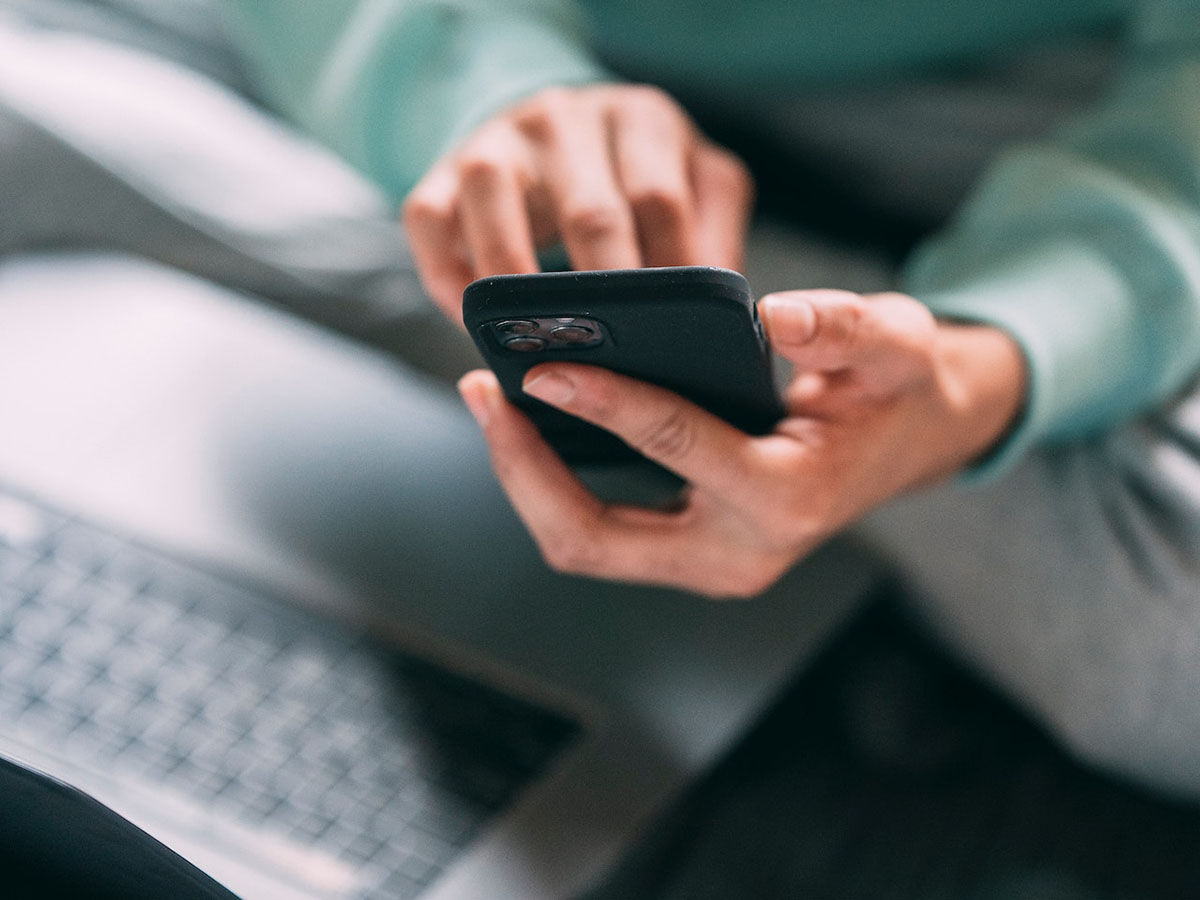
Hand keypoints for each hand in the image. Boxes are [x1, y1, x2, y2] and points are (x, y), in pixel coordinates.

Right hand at [403, 84, 753, 320]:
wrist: (552, 133)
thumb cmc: (632, 178)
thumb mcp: (692, 187)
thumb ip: (714, 238)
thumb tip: (730, 319)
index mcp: (642, 119)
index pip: (661, 201)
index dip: (668, 278)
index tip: (673, 341)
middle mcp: (567, 116)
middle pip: (590, 210)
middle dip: (603, 297)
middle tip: (615, 363)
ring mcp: (498, 138)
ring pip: (495, 199)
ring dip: (515, 284)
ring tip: (536, 346)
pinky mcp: (442, 167)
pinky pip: (429, 218)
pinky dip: (447, 276)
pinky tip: (473, 322)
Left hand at [458, 290, 1025, 597]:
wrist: (909, 443)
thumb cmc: (896, 389)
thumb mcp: (897, 343)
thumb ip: (847, 327)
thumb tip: (776, 315)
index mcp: (787, 500)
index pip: (675, 446)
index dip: (603, 402)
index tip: (541, 365)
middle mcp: (737, 554)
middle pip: (593, 537)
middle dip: (524, 469)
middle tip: (482, 390)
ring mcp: (706, 565)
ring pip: (583, 544)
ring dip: (527, 479)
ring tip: (491, 400)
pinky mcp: (686, 553)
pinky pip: (597, 532)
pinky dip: (553, 483)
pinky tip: (532, 421)